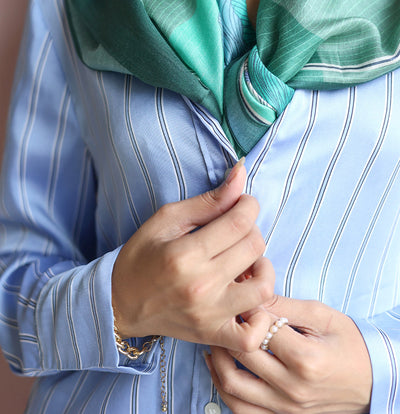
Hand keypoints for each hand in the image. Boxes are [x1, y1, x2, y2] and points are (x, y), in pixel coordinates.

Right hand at [112, 160, 273, 350]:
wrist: (120, 304)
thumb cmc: (142, 257)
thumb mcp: (167, 219)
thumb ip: (208, 200)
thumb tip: (240, 174)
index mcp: (185, 254)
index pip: (239, 222)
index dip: (248, 206)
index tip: (242, 204)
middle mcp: (201, 285)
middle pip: (254, 247)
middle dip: (252, 230)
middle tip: (237, 231)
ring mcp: (209, 315)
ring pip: (263, 287)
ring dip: (262, 268)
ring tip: (246, 263)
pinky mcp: (212, 335)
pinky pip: (252, 336)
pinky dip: (260, 318)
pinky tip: (247, 297)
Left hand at [206, 296, 371, 412]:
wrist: (372, 383)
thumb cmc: (350, 345)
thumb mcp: (323, 316)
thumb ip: (285, 304)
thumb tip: (252, 293)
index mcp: (305, 359)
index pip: (259, 329)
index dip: (246, 308)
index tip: (241, 295)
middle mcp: (292, 388)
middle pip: (242, 354)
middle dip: (228, 328)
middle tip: (225, 311)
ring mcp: (285, 408)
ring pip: (232, 386)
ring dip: (218, 358)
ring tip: (217, 336)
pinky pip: (240, 410)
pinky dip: (223, 388)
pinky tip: (219, 366)